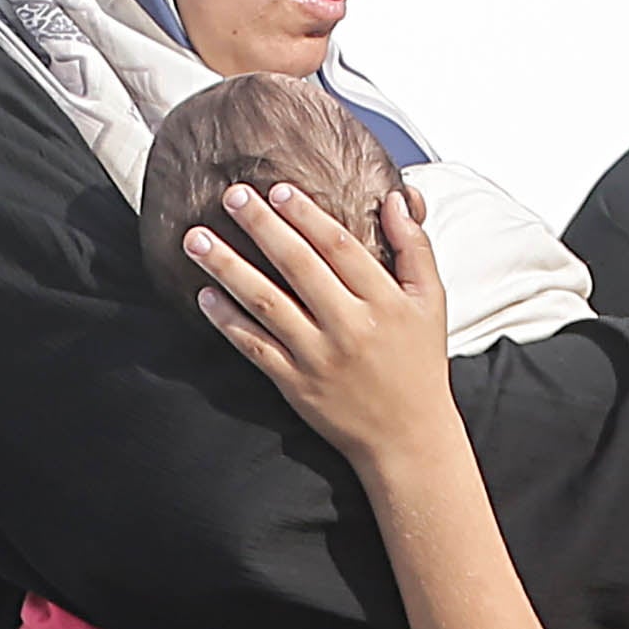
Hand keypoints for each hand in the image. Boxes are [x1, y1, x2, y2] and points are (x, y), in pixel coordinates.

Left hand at [188, 175, 459, 466]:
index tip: (278, 190)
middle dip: (261, 226)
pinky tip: (204, 295)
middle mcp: (349, 326)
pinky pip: (255, 347)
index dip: (306, 214)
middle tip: (231, 196)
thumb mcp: (431, 302)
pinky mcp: (296, 384)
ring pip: (266, 302)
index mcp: (384, 301)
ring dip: (228, 268)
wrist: (407, 438)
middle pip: (297, 265)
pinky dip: (227, 321)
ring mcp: (318, 357)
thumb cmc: (419, 364)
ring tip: (197, 240)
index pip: (339, 246)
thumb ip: (414, 247)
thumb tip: (392, 196)